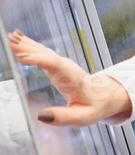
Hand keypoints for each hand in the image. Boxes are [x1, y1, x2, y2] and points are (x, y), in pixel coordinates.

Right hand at [6, 30, 131, 125]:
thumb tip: (40, 115)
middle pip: (44, 54)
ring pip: (41, 51)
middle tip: (8, 41)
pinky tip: (16, 39)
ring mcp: (60, 63)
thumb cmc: (94, 106)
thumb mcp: (83, 117)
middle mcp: (65, 66)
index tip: (22, 57)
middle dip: (26, 48)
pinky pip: (39, 52)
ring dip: (24, 44)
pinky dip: (27, 45)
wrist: (104, 95)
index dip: (39, 59)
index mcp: (72, 77)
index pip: (55, 65)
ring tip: (8, 37)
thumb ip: (64, 117)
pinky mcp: (55, 64)